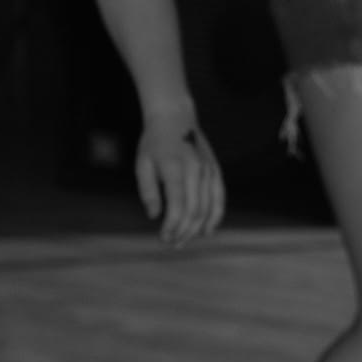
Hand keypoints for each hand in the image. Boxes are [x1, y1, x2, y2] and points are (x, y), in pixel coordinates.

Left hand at [134, 114, 226, 243]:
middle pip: (194, 211)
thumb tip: (155, 216)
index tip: (163, 238)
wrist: (175, 117)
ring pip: (208, 208)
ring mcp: (208, 169)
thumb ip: (148, 191)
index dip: (172, 226)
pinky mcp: (215, 170)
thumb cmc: (154, 143)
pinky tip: (207, 231)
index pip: (178, 206)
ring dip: (197, 228)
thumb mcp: (142, 164)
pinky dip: (215, 216)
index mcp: (175, 168)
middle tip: (172, 243)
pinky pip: (219, 198)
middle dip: (184, 231)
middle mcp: (195, 169)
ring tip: (184, 240)